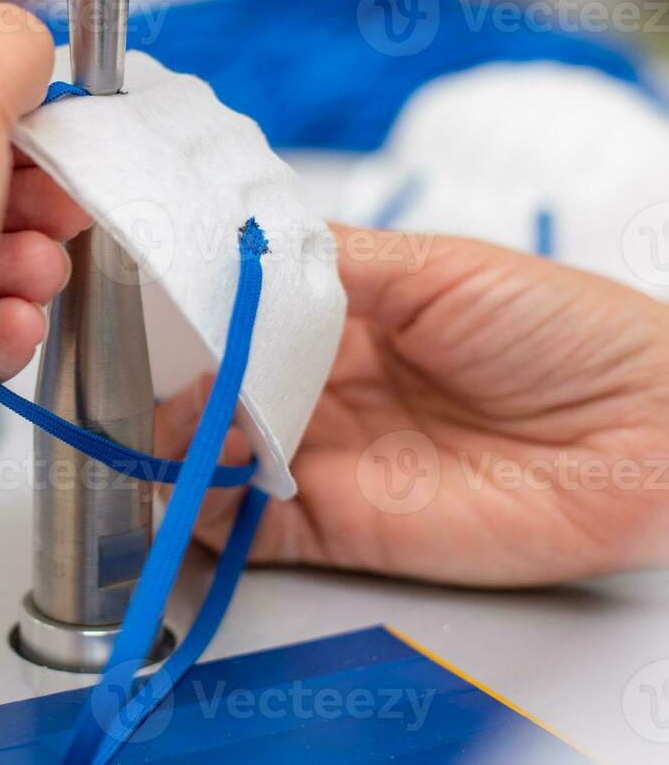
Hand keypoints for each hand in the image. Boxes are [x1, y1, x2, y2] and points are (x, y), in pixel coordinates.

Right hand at [160, 226, 668, 586]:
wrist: (649, 436)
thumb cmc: (565, 333)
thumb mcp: (442, 267)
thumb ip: (337, 261)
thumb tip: (244, 244)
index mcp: (342, 322)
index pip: (240, 316)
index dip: (195, 310)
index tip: (153, 294)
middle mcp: (322, 390)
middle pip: (216, 388)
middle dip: (177, 377)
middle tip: (158, 365)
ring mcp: (322, 461)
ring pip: (213, 456)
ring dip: (181, 438)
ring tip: (188, 415)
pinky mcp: (334, 529)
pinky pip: (245, 527)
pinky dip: (207, 504)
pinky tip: (208, 467)